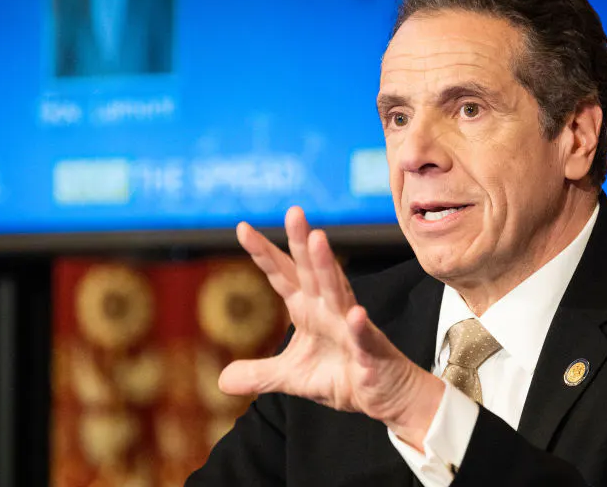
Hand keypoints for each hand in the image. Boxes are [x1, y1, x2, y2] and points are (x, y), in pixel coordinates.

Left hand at [218, 207, 444, 449]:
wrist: (384, 394)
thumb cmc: (343, 376)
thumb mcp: (293, 378)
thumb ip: (260, 374)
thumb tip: (222, 380)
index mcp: (307, 310)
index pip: (283, 276)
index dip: (264, 253)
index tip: (242, 228)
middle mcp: (328, 310)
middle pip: (311, 271)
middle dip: (302, 242)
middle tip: (293, 212)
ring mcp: (351, 327)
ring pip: (338, 292)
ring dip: (327, 267)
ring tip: (318, 240)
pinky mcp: (371, 350)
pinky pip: (363, 336)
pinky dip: (359, 326)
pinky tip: (356, 315)